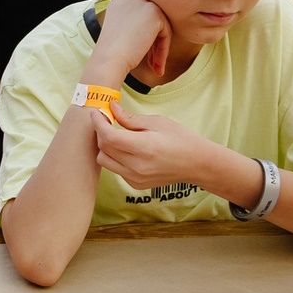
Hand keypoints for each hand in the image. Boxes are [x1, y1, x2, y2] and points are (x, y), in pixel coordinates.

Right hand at [83, 0, 172, 83]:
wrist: (109, 60)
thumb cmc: (111, 53)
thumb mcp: (119, 32)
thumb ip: (134, 25)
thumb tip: (152, 31)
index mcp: (118, 1)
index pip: (139, 16)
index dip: (143, 36)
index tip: (143, 55)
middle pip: (150, 20)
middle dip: (153, 42)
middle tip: (152, 63)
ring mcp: (142, 3)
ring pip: (160, 26)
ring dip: (159, 48)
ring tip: (155, 67)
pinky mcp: (154, 14)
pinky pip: (166, 33)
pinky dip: (163, 50)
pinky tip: (157, 66)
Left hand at [91, 106, 222, 191]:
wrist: (196, 164)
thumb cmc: (179, 138)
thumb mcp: (157, 122)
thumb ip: (130, 118)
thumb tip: (111, 107)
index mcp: (144, 148)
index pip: (108, 137)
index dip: (98, 123)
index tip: (96, 111)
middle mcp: (137, 167)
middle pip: (103, 148)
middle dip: (101, 132)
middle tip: (107, 120)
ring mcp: (135, 179)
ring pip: (104, 161)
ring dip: (106, 146)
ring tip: (117, 135)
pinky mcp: (135, 185)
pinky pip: (115, 169)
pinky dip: (116, 157)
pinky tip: (128, 150)